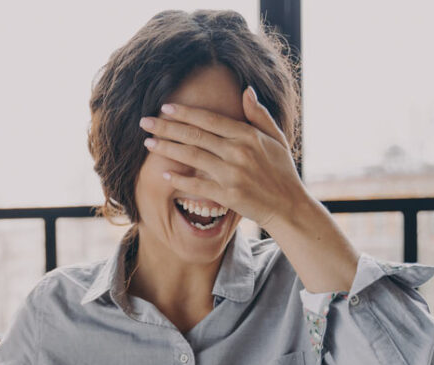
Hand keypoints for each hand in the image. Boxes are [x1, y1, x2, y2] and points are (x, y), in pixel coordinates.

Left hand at [139, 86, 307, 232]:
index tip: (165, 108)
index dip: (185, 113)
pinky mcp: (228, 195)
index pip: (210, 119)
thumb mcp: (275, 137)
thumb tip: (246, 90)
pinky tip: (164, 173)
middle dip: (167, 127)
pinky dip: (180, 179)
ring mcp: (232, 174)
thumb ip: (259, 114)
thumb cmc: (280, 170)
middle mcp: (238, 152)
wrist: (288, 205)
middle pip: (195, 135)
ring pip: (193, 157)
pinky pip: (199, 185)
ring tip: (148, 142)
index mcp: (248, 136)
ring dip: (167, 148)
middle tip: (145, 122)